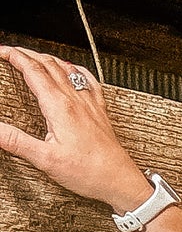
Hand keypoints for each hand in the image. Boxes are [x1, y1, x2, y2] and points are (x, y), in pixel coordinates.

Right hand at [0, 45, 151, 210]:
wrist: (119, 180)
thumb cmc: (89, 172)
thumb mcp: (46, 159)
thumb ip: (17, 142)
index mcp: (59, 106)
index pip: (33, 70)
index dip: (15, 56)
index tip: (3, 51)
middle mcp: (75, 100)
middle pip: (48, 64)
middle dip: (27, 54)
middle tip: (12, 52)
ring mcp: (89, 104)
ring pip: (67, 70)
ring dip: (48, 58)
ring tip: (35, 56)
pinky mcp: (99, 112)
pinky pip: (88, 82)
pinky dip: (76, 70)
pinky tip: (74, 71)